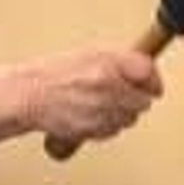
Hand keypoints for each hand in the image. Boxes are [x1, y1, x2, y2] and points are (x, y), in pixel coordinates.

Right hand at [0, 49, 162, 149]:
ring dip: (123, 113)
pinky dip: (109, 125)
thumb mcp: (93, 54)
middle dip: (138, 98)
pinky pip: (114, 130)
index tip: (152, 83)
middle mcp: (108, 87)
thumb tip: (146, 69)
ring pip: (130, 118)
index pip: (148, 73)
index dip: (152, 80)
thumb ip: (122, 61)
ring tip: (106, 104)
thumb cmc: (57, 74)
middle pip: (143, 101)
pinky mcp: (93, 129)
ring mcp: (100, 110)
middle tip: (127, 94)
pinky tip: (96, 114)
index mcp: (109, 64)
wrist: (31, 94)